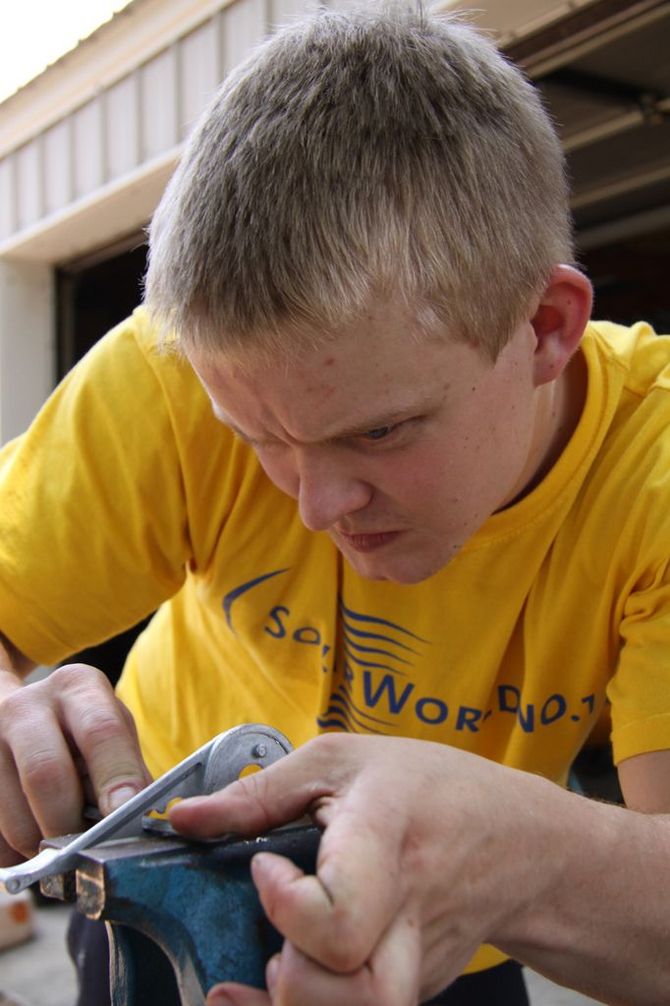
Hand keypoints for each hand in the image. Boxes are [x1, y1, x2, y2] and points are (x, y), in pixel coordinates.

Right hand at [0, 663, 150, 864]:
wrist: (19, 712)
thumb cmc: (78, 727)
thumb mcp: (110, 726)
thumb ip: (128, 768)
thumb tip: (136, 817)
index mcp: (76, 688)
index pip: (100, 731)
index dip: (116, 775)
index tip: (124, 811)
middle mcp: (25, 707)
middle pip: (47, 774)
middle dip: (70, 823)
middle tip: (86, 846)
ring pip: (14, 818)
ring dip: (42, 847)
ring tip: (58, 840)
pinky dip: (15, 854)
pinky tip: (29, 835)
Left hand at [170, 734, 546, 1005]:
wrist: (520, 841)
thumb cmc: (429, 786)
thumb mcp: (343, 760)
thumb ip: (259, 793)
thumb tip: (183, 820)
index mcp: (388, 843)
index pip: (342, 917)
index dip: (287, 907)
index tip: (265, 868)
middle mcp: (409, 917)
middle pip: (363, 997)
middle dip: (297, 988)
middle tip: (277, 945)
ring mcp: (417, 962)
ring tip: (278, 968)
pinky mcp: (416, 986)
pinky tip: (271, 988)